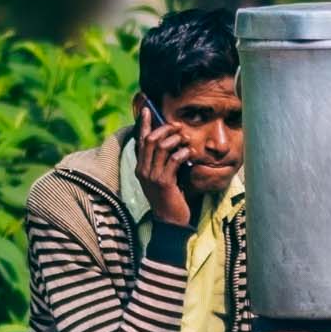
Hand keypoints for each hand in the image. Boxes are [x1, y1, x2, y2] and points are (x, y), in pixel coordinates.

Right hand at [135, 103, 191, 226]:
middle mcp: (143, 170)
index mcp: (140, 167)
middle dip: (165, 129)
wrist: (170, 221)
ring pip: (161, 147)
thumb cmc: (169, 197)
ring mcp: (152, 176)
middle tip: (179, 126)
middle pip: (151, 140)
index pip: (140, 141)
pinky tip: (190, 152)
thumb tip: (172, 141)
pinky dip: (183, 153)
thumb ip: (163, 161)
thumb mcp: (163, 177)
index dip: (144, 124)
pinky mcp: (164, 182)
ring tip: (186, 138)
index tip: (147, 110)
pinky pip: (173, 160)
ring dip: (176, 139)